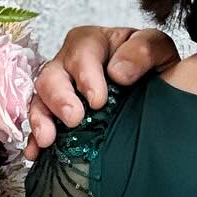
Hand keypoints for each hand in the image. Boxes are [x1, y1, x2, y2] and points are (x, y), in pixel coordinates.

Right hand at [25, 26, 179, 158]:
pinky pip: (41, 123)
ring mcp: (62, 89)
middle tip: (73, 119)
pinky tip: (36, 153)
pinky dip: (35, 138)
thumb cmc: (156, 67)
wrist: (160, 94)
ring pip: (41, 100)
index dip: (87, 76)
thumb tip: (118, 73)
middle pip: (53, 76)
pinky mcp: (59, 114)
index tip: (98, 100)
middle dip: (60, 99)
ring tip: (47, 139)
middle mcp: (71, 64)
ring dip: (41, 119)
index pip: (82, 52)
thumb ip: (144, 50)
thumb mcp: (160, 50)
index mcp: (95, 43)